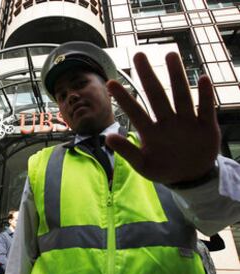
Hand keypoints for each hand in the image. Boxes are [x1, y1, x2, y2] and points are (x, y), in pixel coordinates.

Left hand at [105, 52, 220, 183]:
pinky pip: (206, 108)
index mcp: (150, 131)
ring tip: (170, 55)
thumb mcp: (143, 164)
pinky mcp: (206, 126)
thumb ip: (127, 152)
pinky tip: (204, 79)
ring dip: (177, 77)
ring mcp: (186, 121)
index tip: (111, 83)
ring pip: (181, 96)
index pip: (135, 111)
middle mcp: (167, 121)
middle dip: (148, 76)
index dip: (124, 99)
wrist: (190, 177)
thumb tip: (107, 138)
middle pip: (156, 95)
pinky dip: (206, 95)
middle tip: (138, 55)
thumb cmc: (163, 168)